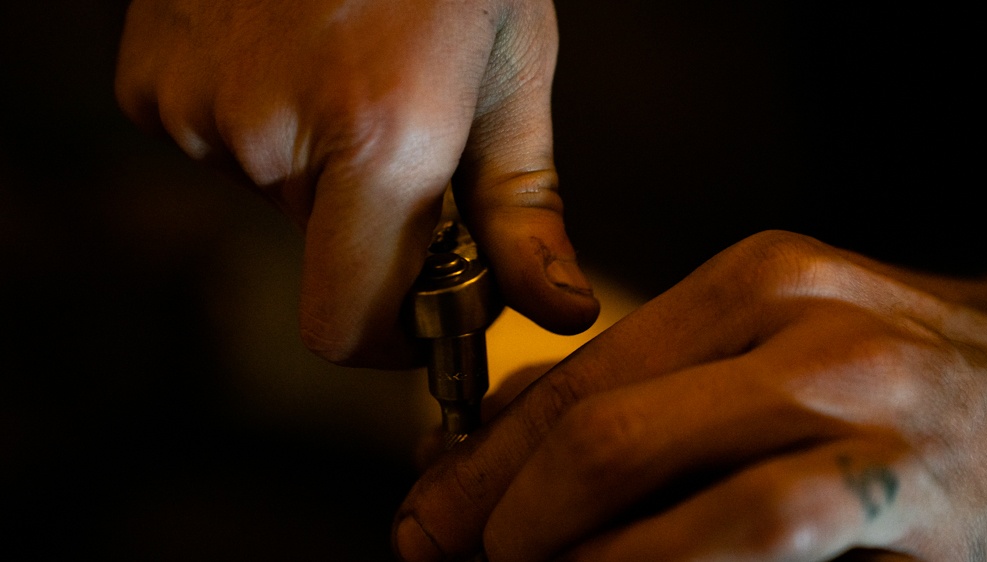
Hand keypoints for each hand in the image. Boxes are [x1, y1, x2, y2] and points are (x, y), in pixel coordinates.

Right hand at [115, 0, 598, 366]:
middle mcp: (272, 130)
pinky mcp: (147, 81)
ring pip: (270, 192)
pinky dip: (256, 119)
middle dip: (366, 215)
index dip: (385, 338)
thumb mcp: (509, 74)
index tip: (416, 310)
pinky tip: (286, 49)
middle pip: (320, 252)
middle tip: (398, 124)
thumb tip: (556, 314)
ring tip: (343, 65)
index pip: (345, 325)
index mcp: (384, 133)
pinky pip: (215, 143)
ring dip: (312, 159)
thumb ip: (524, 210)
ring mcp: (196, 102)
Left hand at [393, 230, 986, 560]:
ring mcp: (849, 399)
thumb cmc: (894, 384)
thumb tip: (510, 449)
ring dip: (560, 546)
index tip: (429, 508)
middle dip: (496, 507)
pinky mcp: (894, 485)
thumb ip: (647, 389)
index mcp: (753, 281)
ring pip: (646, 473)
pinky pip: (749, 532)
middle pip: (594, 423)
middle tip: (444, 554)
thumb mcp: (766, 353)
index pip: (578, 373)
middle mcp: (796, 323)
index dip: (485, 454)